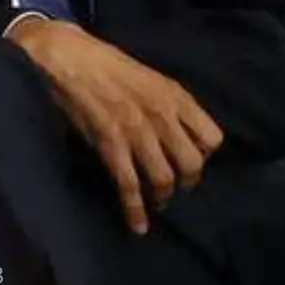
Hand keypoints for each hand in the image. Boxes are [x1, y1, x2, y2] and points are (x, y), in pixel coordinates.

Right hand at [8, 18, 223, 233]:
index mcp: (177, 98)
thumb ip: (172, 106)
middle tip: (177, 189)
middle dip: (187, 183)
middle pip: (192, 164)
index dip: (205, 155)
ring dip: (163, 198)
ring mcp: (138, 133)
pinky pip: (130, 186)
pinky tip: (138, 225)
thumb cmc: (111, 67)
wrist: (72, 59)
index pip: (212, 138)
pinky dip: (135, 210)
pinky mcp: (111, 145)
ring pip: (164, 179)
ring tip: (158, 204)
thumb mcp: (154, 80)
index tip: (192, 160)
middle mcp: (164, 116)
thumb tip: (181, 134)